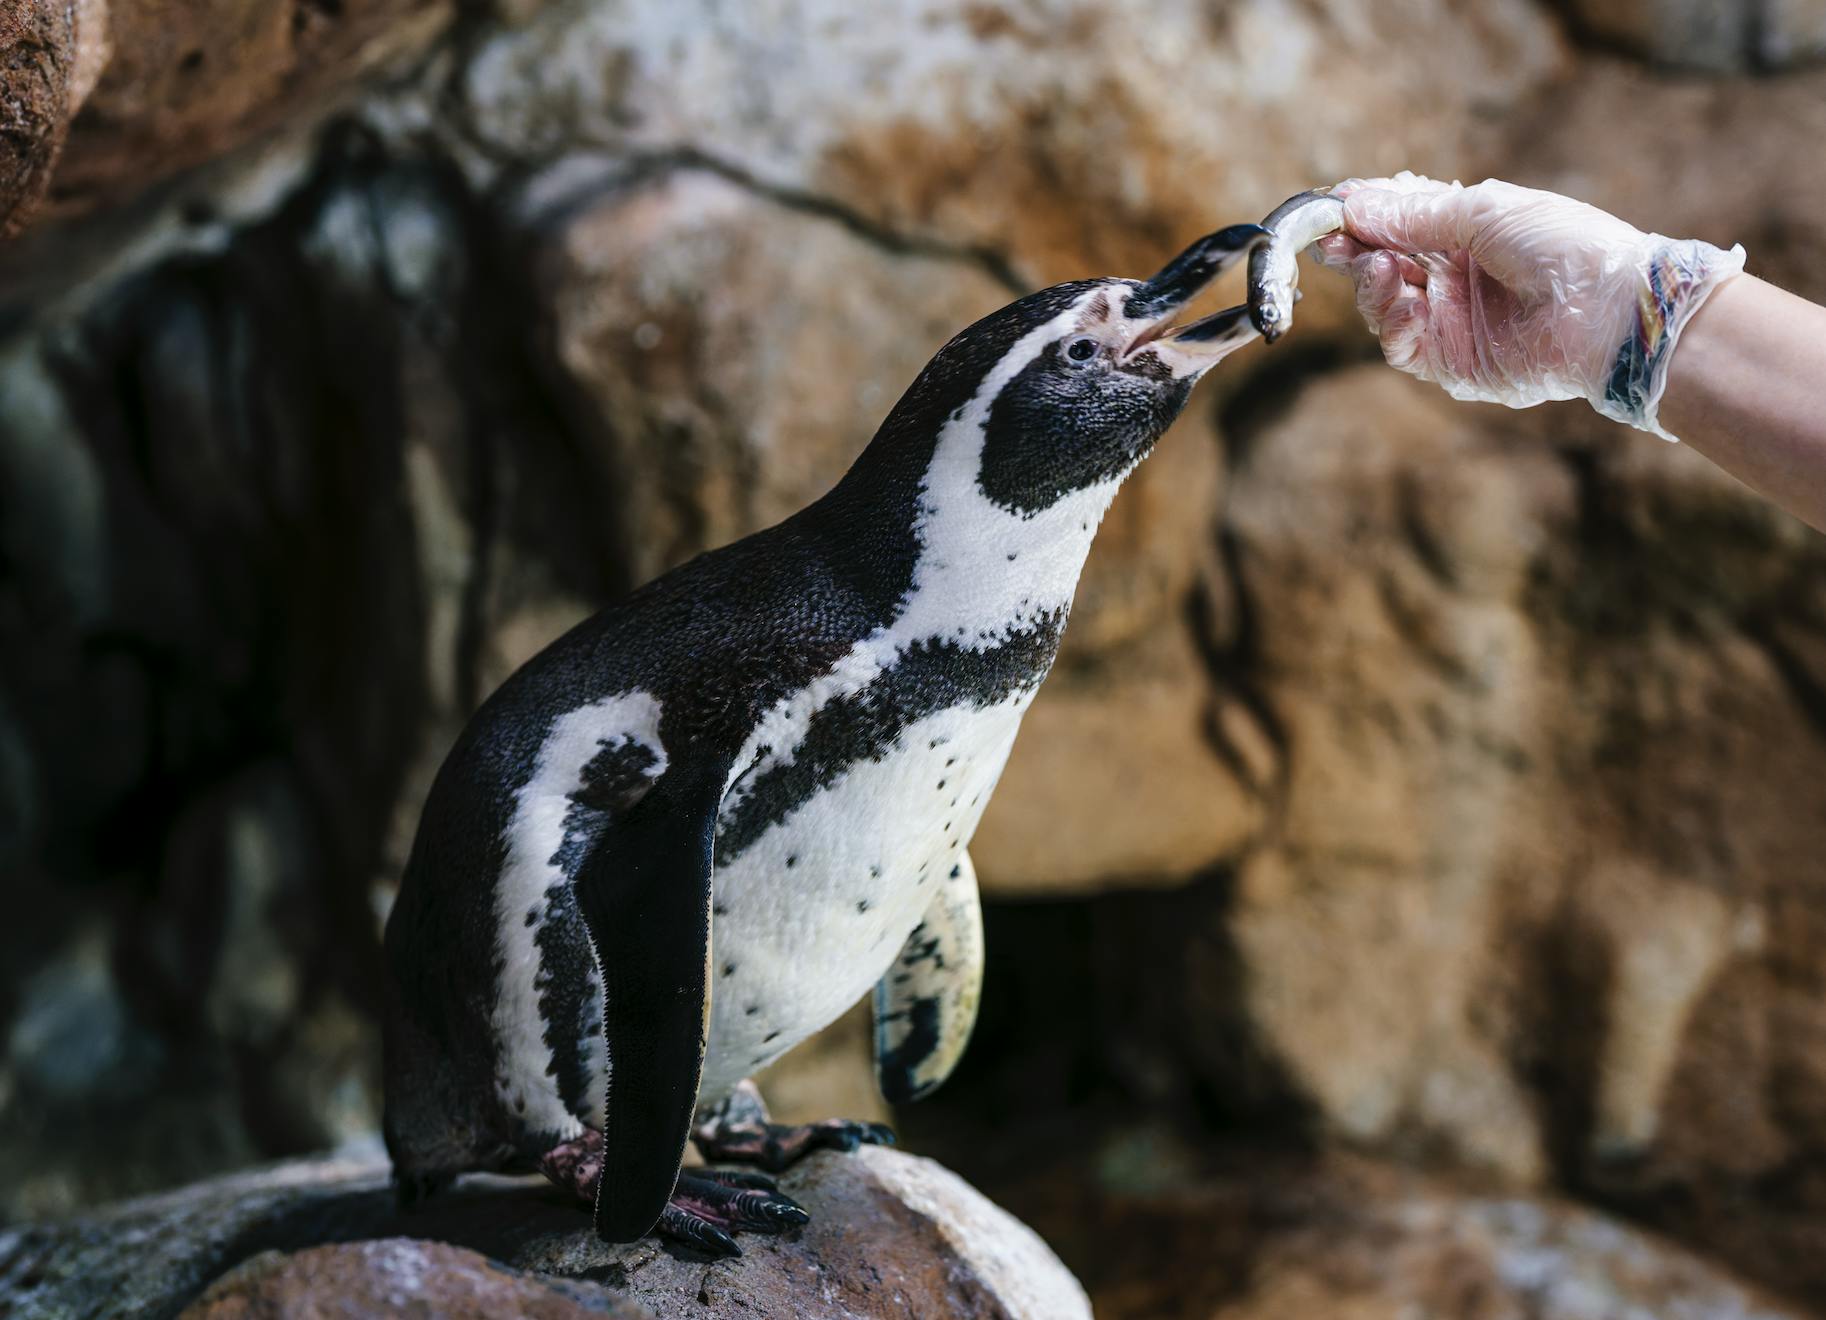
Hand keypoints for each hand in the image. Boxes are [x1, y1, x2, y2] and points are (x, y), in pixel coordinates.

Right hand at [1314, 172, 1743, 439]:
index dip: (1363, 213)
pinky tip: (1402, 299)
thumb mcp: (1484, 214)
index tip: (1331, 204)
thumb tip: (1352, 205)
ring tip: (1377, 265)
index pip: (1398, 221)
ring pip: (1381, 305)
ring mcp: (1449, 321)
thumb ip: (1414, 213)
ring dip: (1369, 283)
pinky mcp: (1450, 363)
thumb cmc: (1564, 248)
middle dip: (1353, 248)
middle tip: (1330, 236)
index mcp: (1466, 233)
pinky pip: (1400, 346)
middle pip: (1379, 262)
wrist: (1610, 312)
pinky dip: (1391, 322)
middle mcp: (1452, 276)